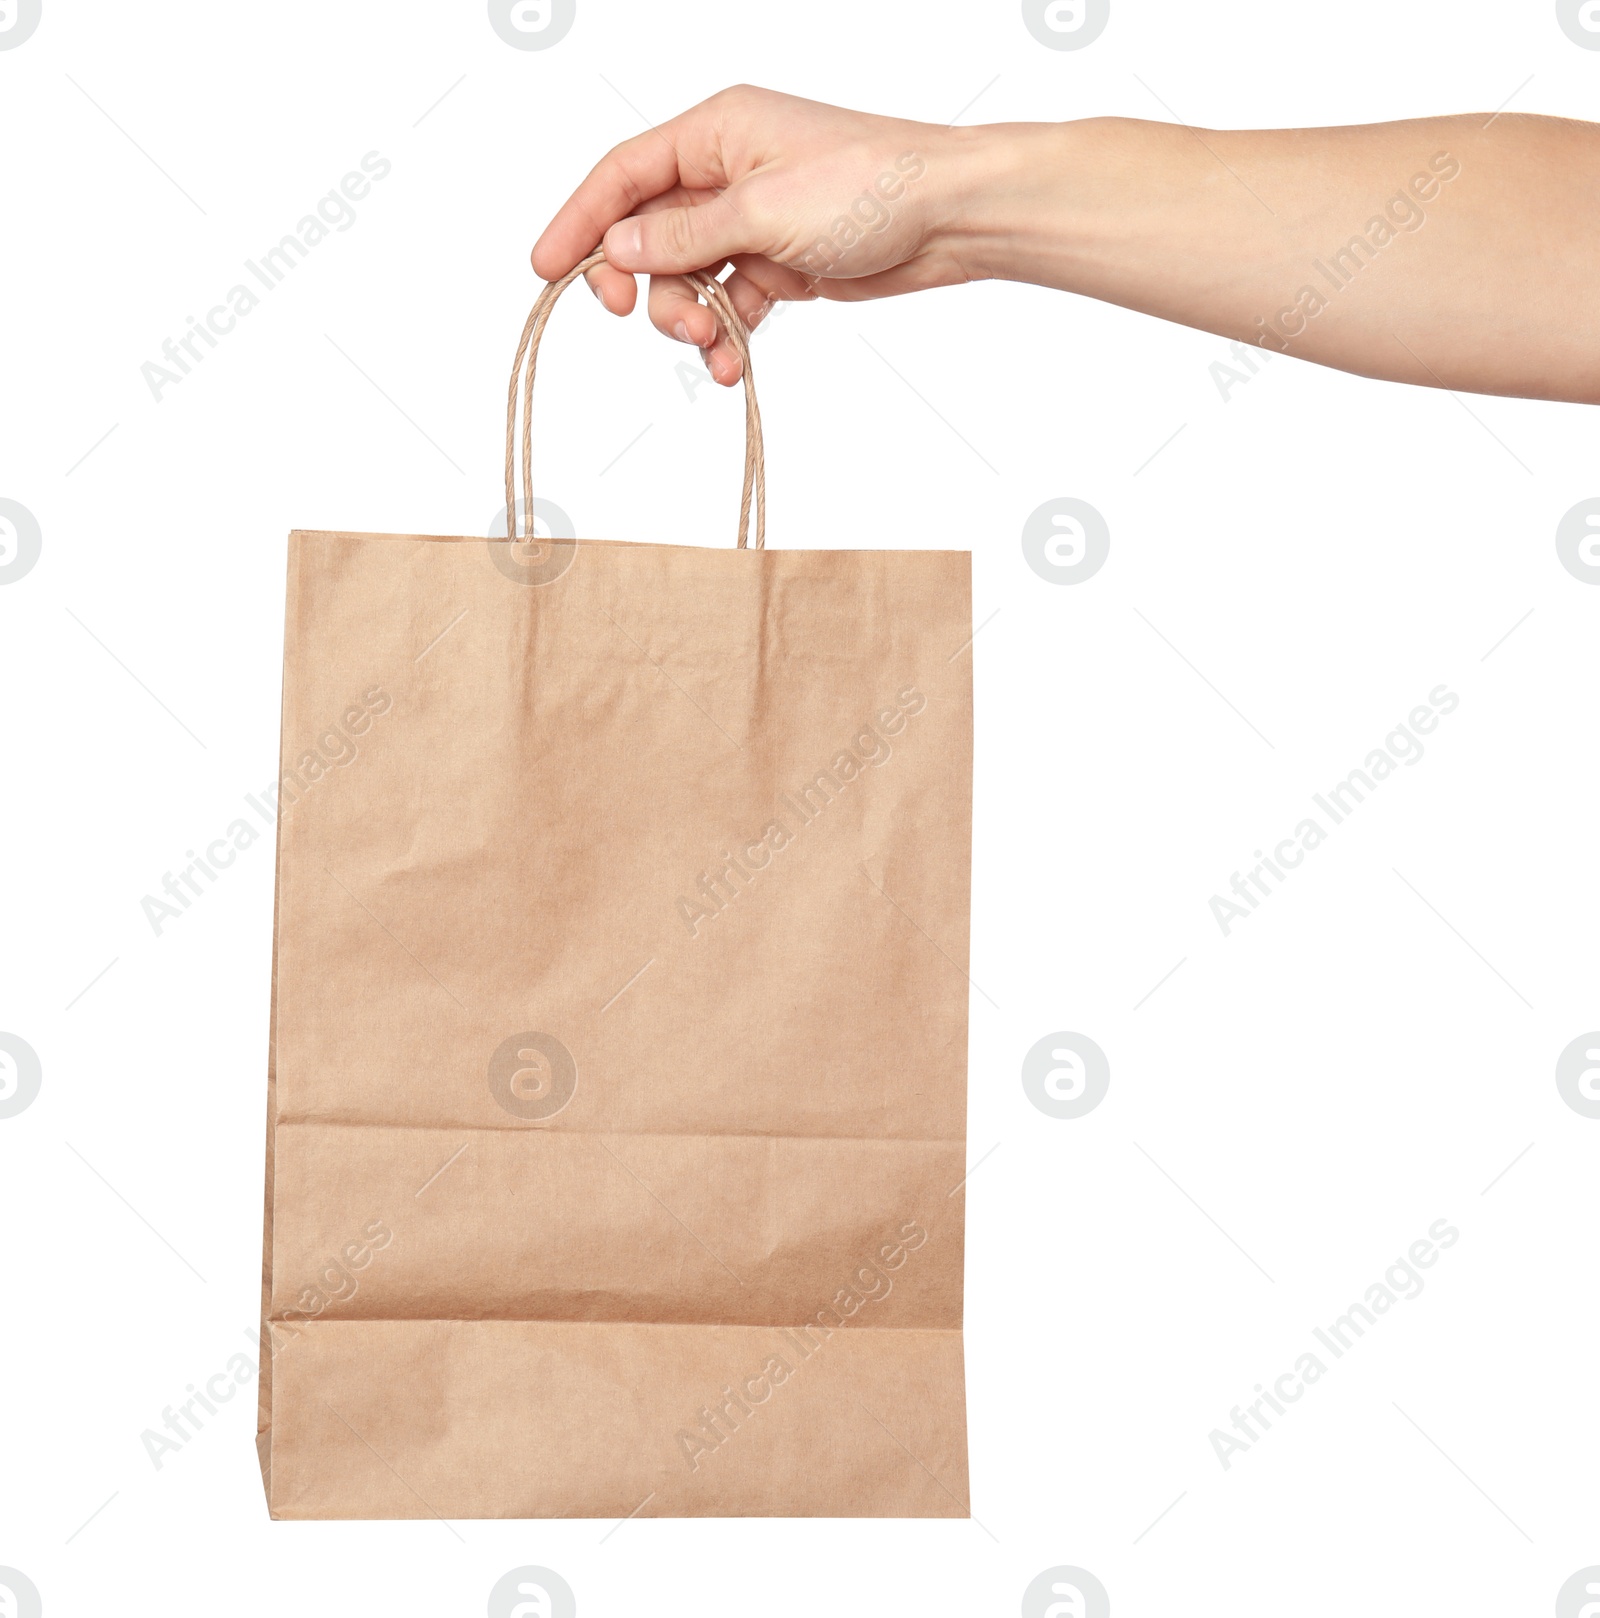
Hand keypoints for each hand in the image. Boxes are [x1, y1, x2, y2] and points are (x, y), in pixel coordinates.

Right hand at [531, 86, 984, 383]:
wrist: (949, 219)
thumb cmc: (869, 188)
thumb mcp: (762, 212)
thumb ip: (684, 233)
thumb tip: (618, 244)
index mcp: (716, 132)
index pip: (624, 173)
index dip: (579, 220)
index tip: (544, 269)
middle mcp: (729, 171)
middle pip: (650, 232)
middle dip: (643, 283)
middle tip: (638, 320)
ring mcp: (754, 220)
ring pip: (688, 277)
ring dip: (689, 318)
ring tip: (712, 347)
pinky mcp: (781, 262)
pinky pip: (731, 302)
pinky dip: (727, 335)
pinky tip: (732, 366)